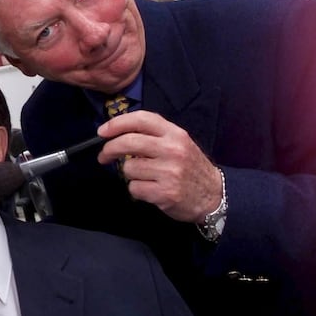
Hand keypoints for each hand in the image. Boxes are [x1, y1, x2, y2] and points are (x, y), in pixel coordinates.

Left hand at [97, 110, 221, 222]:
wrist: (214, 196)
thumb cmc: (190, 168)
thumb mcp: (178, 143)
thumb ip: (153, 135)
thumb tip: (116, 134)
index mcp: (175, 134)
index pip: (141, 119)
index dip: (117, 123)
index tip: (102, 131)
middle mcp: (172, 150)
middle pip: (128, 142)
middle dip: (109, 149)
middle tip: (104, 156)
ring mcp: (169, 172)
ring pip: (128, 168)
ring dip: (130, 174)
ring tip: (145, 177)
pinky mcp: (164, 192)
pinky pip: (134, 188)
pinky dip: (136, 190)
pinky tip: (150, 190)